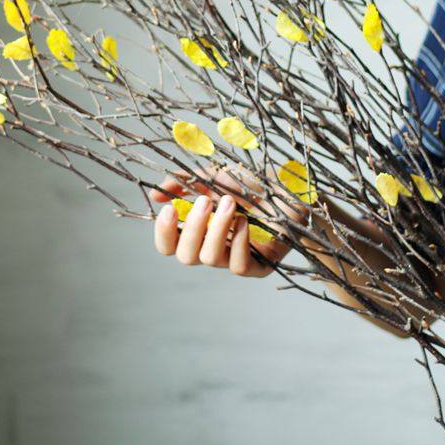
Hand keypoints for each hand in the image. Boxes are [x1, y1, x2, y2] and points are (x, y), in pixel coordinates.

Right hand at [151, 165, 294, 277]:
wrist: (289, 189)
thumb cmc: (250, 184)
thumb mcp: (213, 177)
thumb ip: (185, 183)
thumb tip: (155, 195)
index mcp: (198, 230)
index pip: (168, 245)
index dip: (164, 232)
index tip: (170, 209)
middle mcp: (212, 248)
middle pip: (185, 256)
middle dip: (193, 227)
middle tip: (206, 201)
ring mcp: (233, 259)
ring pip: (209, 258)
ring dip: (217, 229)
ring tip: (231, 203)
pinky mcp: (258, 267)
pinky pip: (237, 266)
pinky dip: (238, 241)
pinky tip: (245, 222)